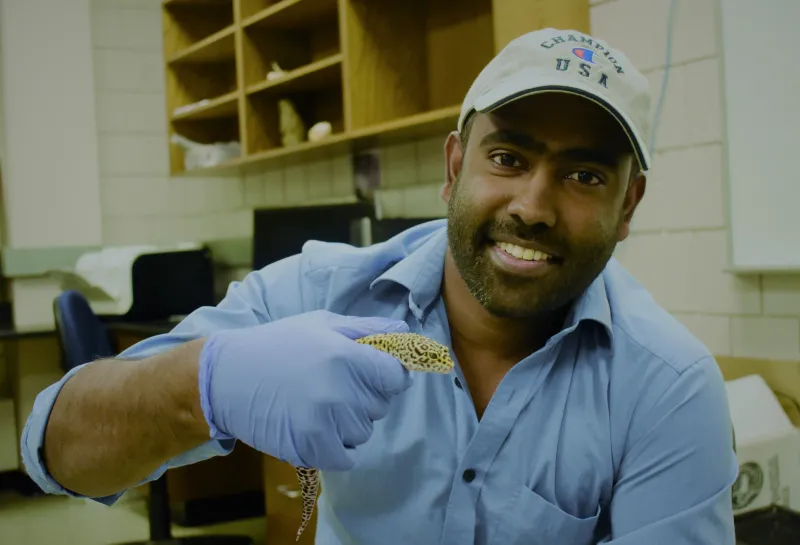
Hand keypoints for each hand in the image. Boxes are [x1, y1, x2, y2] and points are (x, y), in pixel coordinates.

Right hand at [198, 310, 411, 469]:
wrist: (226, 377)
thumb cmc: (276, 345)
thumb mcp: (321, 324)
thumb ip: (366, 328)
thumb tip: (406, 332)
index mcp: (347, 355)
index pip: (396, 377)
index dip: (386, 376)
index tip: (369, 374)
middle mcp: (341, 390)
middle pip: (381, 406)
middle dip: (363, 398)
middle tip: (331, 386)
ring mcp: (326, 422)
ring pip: (363, 432)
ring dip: (348, 423)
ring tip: (316, 404)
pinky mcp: (310, 448)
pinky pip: (347, 457)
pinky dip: (336, 448)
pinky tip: (315, 428)